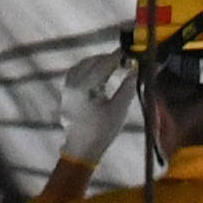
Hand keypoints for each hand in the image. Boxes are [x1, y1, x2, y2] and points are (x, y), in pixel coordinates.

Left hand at [52, 51, 135, 176]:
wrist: (81, 149)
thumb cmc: (101, 132)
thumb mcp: (118, 110)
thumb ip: (127, 87)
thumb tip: (135, 71)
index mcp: (84, 87)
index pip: (103, 64)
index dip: (117, 57)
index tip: (129, 53)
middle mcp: (72, 84)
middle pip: (92, 62)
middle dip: (109, 59)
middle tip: (125, 61)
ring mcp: (67, 88)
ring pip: (83, 65)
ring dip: (98, 62)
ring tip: (115, 66)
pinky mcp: (67, 92)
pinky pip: (77, 72)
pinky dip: (89, 69)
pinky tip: (100, 73)